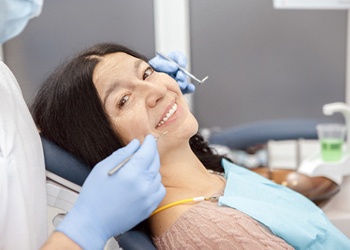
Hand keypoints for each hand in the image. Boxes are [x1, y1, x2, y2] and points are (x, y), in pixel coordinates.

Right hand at [56, 135, 164, 249]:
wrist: (92, 223)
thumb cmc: (93, 195)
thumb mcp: (102, 168)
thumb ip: (122, 154)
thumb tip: (136, 144)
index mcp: (131, 174)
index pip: (148, 152)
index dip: (150, 142)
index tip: (149, 138)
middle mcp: (143, 185)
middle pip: (155, 162)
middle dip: (151, 153)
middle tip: (145, 149)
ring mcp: (148, 198)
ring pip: (158, 175)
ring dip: (151, 168)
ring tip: (139, 168)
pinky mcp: (149, 208)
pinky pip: (159, 190)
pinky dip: (154, 183)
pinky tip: (144, 182)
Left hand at [149, 51, 194, 93]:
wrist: (144, 84)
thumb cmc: (147, 73)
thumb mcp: (154, 65)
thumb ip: (164, 64)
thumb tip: (174, 67)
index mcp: (168, 61)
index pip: (177, 57)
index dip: (181, 59)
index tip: (181, 64)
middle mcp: (174, 70)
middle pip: (182, 70)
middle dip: (182, 73)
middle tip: (179, 76)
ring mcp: (176, 79)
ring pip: (184, 79)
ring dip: (184, 81)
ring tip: (180, 84)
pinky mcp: (178, 89)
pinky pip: (186, 88)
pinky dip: (189, 88)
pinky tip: (190, 88)